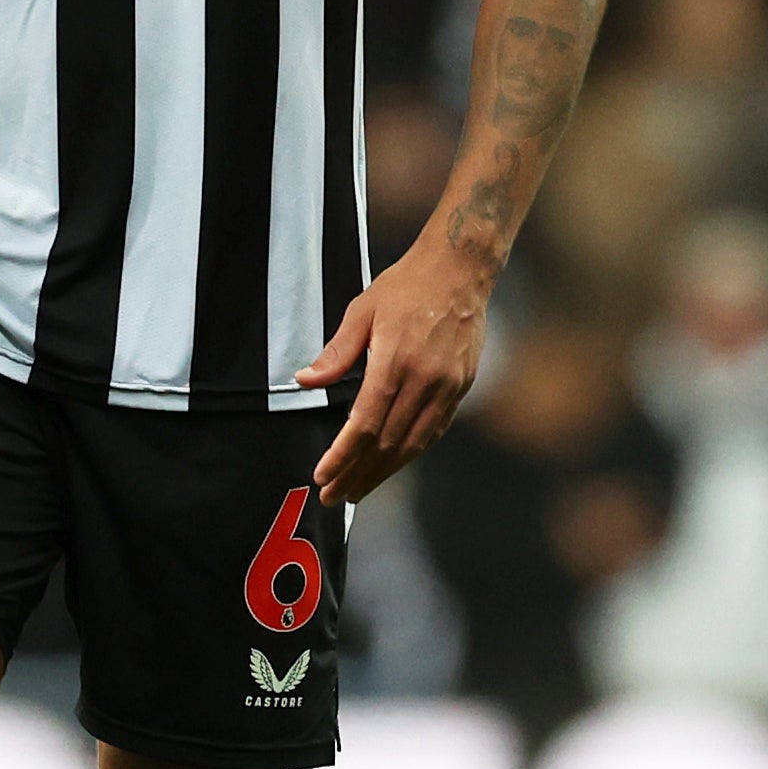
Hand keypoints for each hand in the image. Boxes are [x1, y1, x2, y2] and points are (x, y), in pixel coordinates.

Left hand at [296, 241, 490, 505]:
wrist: (460, 271)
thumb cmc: (406, 286)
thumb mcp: (362, 310)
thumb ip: (336, 352)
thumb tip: (305, 381)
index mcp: (395, 360)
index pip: (366, 423)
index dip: (344, 455)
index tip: (323, 475)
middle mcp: (425, 380)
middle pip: (389, 442)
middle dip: (359, 474)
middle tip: (334, 497)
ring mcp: (448, 387)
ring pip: (414, 443)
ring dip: (384, 472)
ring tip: (358, 490)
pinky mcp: (462, 388)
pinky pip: (434, 431)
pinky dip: (410, 453)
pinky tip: (392, 465)